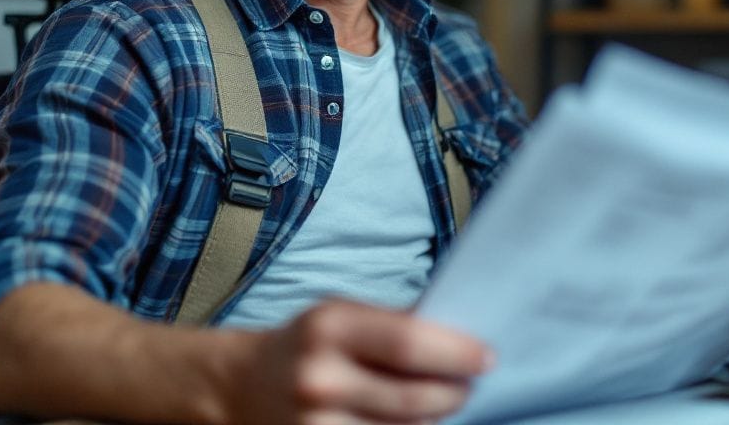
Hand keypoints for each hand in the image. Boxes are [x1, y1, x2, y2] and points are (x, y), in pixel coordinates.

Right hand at [226, 299, 491, 424]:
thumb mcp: (341, 315)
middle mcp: (320, 377)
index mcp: (330, 327)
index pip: (408, 344)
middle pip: (413, 398)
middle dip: (454, 394)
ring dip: (433, 420)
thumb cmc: (308, 343)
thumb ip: (394, 326)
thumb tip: (460, 344)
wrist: (241, 385)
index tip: (486, 359)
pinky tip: (411, 423)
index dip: (456, 354)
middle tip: (468, 387)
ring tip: (438, 404)